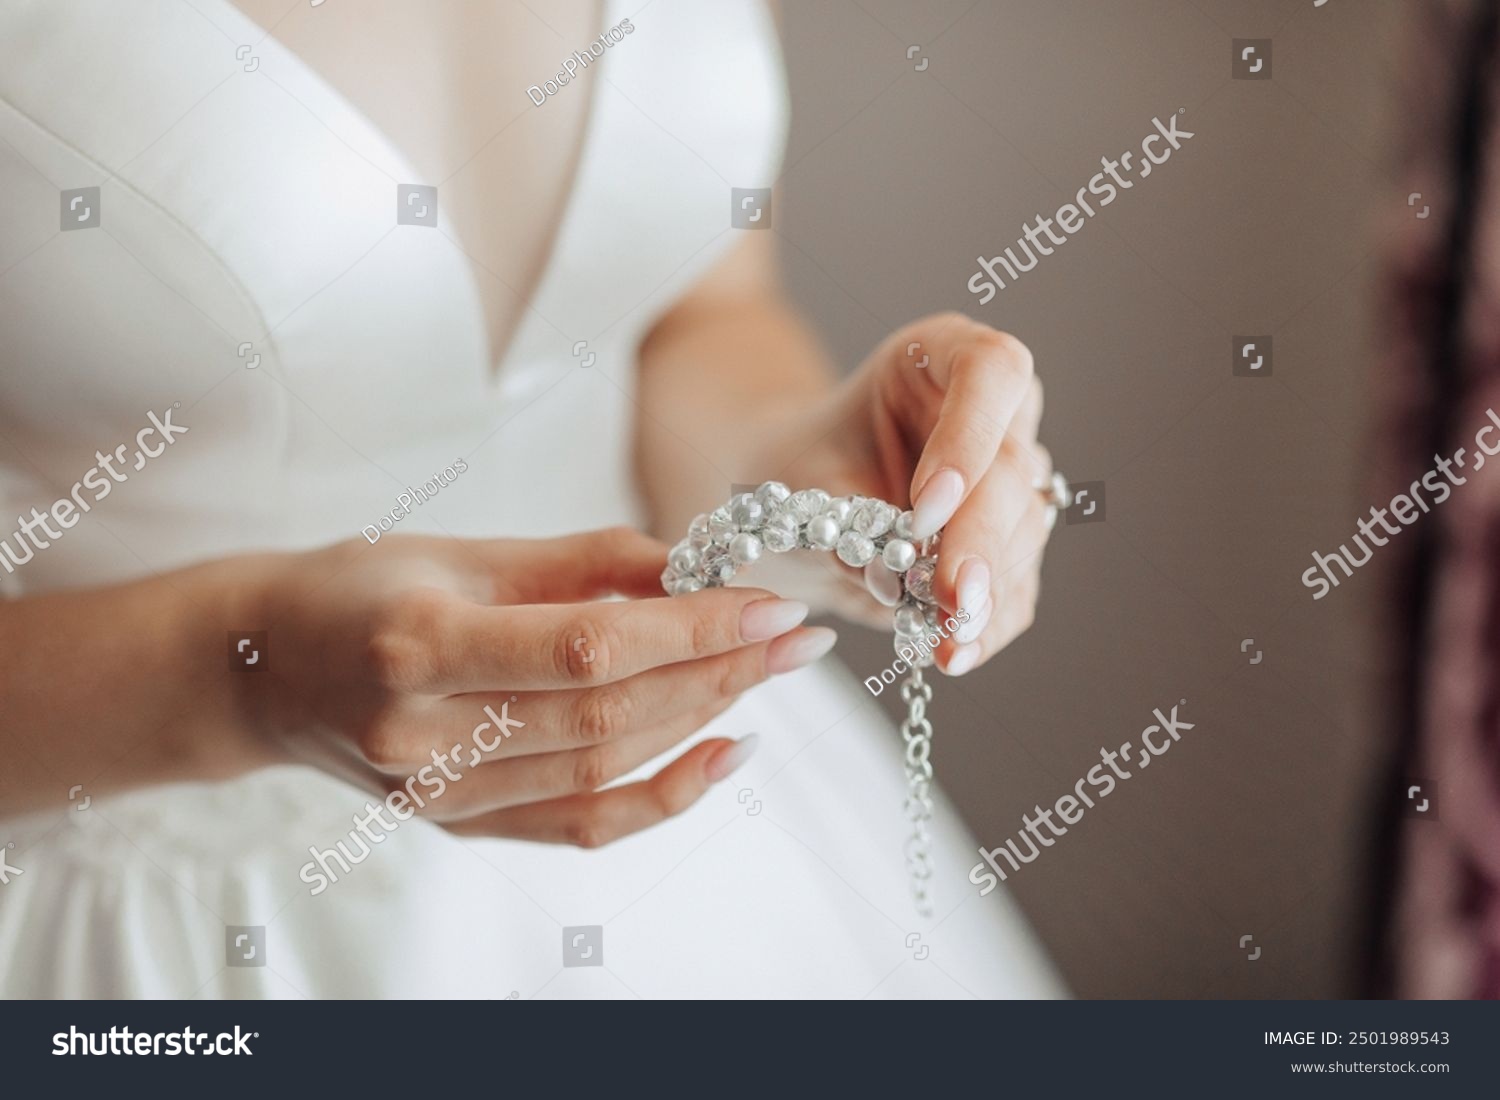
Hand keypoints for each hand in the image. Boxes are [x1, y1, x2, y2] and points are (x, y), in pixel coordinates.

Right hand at [238, 528, 832, 846]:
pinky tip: (724, 754)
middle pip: (609, 715)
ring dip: (703, 722)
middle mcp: (425, 732)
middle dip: (719, 672)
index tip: (770, 604)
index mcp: (420, 643)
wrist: (259, 668)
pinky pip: (578, 824)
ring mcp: (439, 794)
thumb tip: (692, 566)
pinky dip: (662, 797)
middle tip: (794, 638)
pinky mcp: (456, 826)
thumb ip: (580, 562)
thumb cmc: (356, 588)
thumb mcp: (459, 548)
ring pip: (604, 770)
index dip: (692, 629)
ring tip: (767, 676)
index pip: (589, 647)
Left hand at [767, 312, 1049, 674]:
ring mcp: (1015, 476)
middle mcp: (997, 410)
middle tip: (954, 594)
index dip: (970, 441)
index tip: (929, 505)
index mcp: (945, 353)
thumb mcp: (803, 475)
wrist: (800, 493)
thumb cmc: (800, 462)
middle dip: (980, 539)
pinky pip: (1016, 584)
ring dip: (989, 591)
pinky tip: (957, 653)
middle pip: (1014, 467)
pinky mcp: (1010, 541)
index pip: (991, 373)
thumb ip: (846, 513)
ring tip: (951, 637)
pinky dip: (988, 624)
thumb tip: (890, 576)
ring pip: (1025, 530)